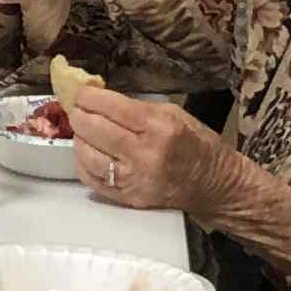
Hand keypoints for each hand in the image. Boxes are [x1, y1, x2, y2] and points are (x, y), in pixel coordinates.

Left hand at [63, 80, 239, 213]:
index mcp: (159, 127)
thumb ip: (136, 107)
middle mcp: (144, 154)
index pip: (111, 107)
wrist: (214, 185)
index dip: (88, 97)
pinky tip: (88, 152)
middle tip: (76, 109)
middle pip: (94, 129)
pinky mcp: (128, 197)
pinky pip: (91, 178)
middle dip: (79, 115)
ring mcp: (134, 179)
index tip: (80, 93)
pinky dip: (83, 162)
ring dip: (79, 139)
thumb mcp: (173, 113)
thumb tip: (100, 99)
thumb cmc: (196, 144)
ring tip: (83, 131)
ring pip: (87, 155)